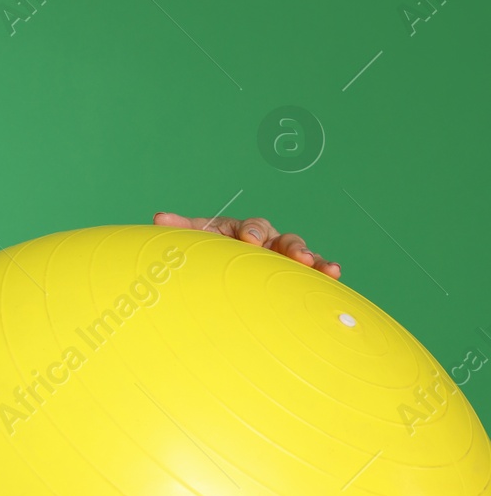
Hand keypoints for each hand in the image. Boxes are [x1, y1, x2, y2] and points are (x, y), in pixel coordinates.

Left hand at [153, 211, 340, 278]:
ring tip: (327, 269)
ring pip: (302, 256)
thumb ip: (181, 230)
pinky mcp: (293, 277)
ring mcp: (282, 259)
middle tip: (297, 257)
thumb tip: (159, 218)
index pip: (251, 227)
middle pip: (283, 239)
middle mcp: (268, 242)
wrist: (214, 273)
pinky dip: (325, 272)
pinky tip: (335, 276)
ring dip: (315, 260)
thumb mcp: (195, 241)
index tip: (249, 240)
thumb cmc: (206, 252)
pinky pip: (312, 274)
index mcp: (243, 230)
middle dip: (291, 247)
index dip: (252, 232)